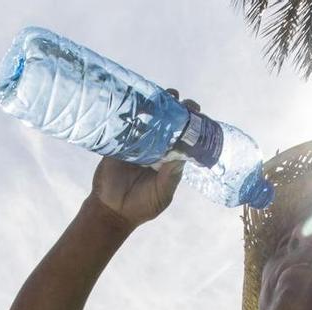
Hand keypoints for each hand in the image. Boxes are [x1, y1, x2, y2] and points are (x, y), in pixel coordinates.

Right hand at [89, 89, 200, 227]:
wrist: (112, 211)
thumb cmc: (142, 205)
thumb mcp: (162, 193)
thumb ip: (171, 176)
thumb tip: (182, 155)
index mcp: (169, 159)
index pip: (184, 137)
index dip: (192, 125)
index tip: (199, 114)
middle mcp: (155, 148)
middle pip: (169, 123)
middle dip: (179, 110)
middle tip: (185, 103)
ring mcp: (137, 143)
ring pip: (150, 119)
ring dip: (159, 105)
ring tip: (169, 95)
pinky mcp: (119, 143)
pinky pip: (126, 125)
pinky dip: (133, 113)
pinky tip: (141, 101)